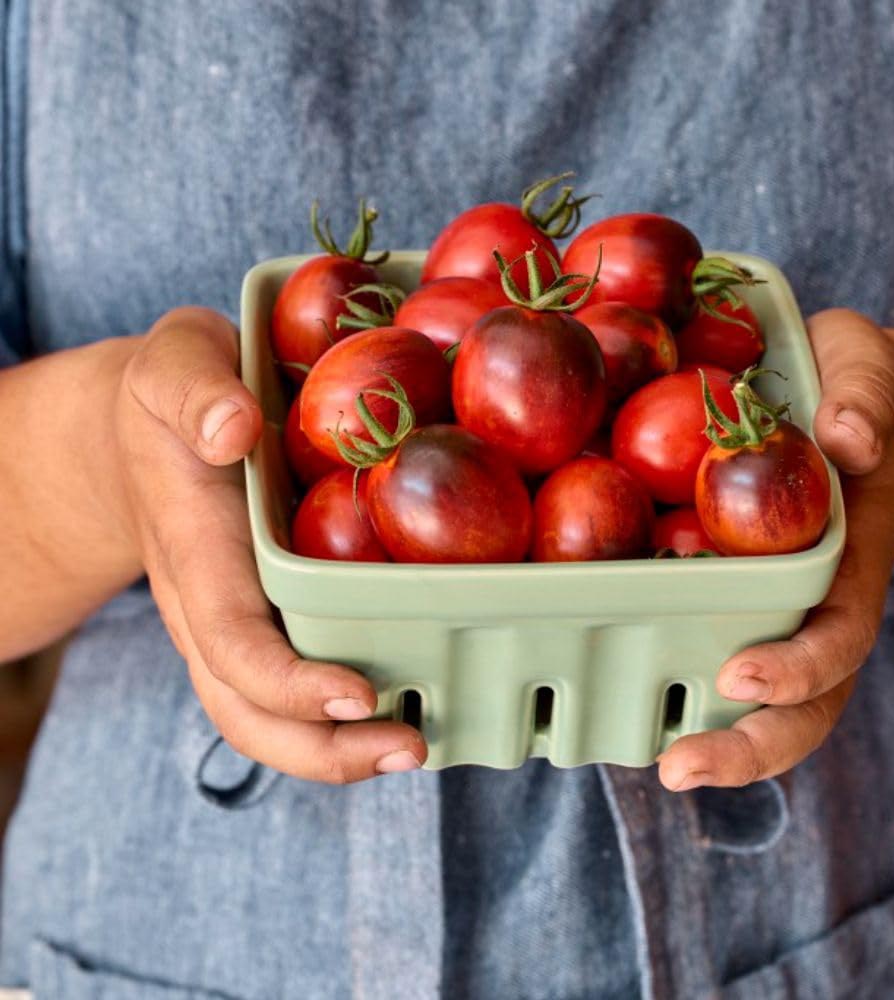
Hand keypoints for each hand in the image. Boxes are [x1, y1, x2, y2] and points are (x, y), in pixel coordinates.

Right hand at [115, 307, 426, 781]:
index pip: (232, 642)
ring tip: (418, 747)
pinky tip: (410, 703)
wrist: (143, 438)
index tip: (361, 694)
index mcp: (195, 555)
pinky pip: (293, 683)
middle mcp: (210, 609)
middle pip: (249, 711)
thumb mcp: (174, 367)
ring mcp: (234, 623)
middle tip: (412, 748)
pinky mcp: (262, 619)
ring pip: (267, 718)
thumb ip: (194, 390)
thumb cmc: (170, 400)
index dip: (290, 683)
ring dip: (339, 751)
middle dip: (325, 749)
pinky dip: (343, 716)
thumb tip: (234, 429)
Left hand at [658, 309, 893, 790]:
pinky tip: (603, 681)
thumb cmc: (854, 386)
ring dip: (702, 735)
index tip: (741, 672)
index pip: (839, 636)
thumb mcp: (872, 372)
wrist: (837, 403)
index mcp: (850, 562)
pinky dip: (662, 671)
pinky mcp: (720, 589)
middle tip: (679, 767)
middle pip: (797, 702)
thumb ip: (868, 399)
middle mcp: (810, 604)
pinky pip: (697, 639)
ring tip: (639, 757)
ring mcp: (768, 608)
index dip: (798, 667)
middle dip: (746, 744)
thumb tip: (848, 440)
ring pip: (746, 695)